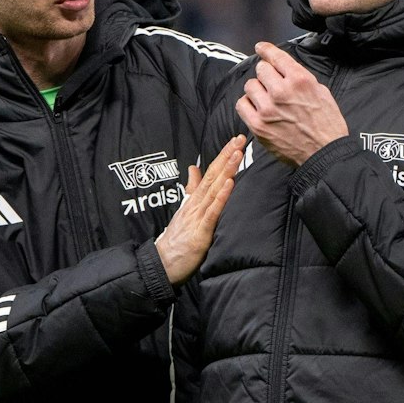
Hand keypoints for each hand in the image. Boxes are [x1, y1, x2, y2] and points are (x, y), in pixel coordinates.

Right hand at [154, 135, 244, 284]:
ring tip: (237, 154)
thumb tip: (193, 168)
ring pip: (214, 189)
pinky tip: (229, 185)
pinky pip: (212, 212)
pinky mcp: (200, 232)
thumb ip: (191, 189)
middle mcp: (196, 204)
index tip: (236, 140)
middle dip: (227, 156)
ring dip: (226, 171)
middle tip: (240, 138)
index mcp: (194, 199)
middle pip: (213, 175)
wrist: (163, 264)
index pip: (210, 172)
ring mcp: (197, 217)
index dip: (223, 156)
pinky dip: (221, 198)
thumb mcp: (185, 210)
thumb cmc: (177, 239)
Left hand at [237, 42, 347, 166]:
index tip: (261, 48)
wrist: (324, 153)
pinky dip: (248, 104)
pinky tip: (257, 109)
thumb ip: (301, 78)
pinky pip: (242, 104)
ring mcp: (268, 108)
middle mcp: (281, 91)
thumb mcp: (321, 92)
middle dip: (266, 75)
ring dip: (257, 90)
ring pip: (250, 85)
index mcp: (300, 80)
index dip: (266, 50)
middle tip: (272, 85)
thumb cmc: (327, 124)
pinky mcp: (258, 125)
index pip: (275, 56)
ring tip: (266, 99)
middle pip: (261, 69)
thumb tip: (284, 69)